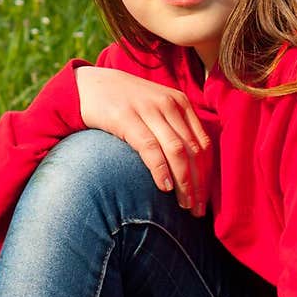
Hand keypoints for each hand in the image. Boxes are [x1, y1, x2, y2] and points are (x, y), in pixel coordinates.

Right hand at [77, 66, 212, 214]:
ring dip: (184, 182)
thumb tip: (192, 168)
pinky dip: (161, 169)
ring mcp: (149, 110)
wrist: (89, 85)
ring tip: (183, 205)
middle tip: (197, 210)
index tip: (204, 200)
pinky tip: (165, 187)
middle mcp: (169, 105)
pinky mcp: (127, 118)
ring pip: (177, 151)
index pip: (203, 144)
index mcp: (181, 104)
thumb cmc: (126, 104)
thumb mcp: (156, 110)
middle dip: (198, 184)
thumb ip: (174, 130)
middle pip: (193, 151)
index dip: (207, 175)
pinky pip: (150, 148)